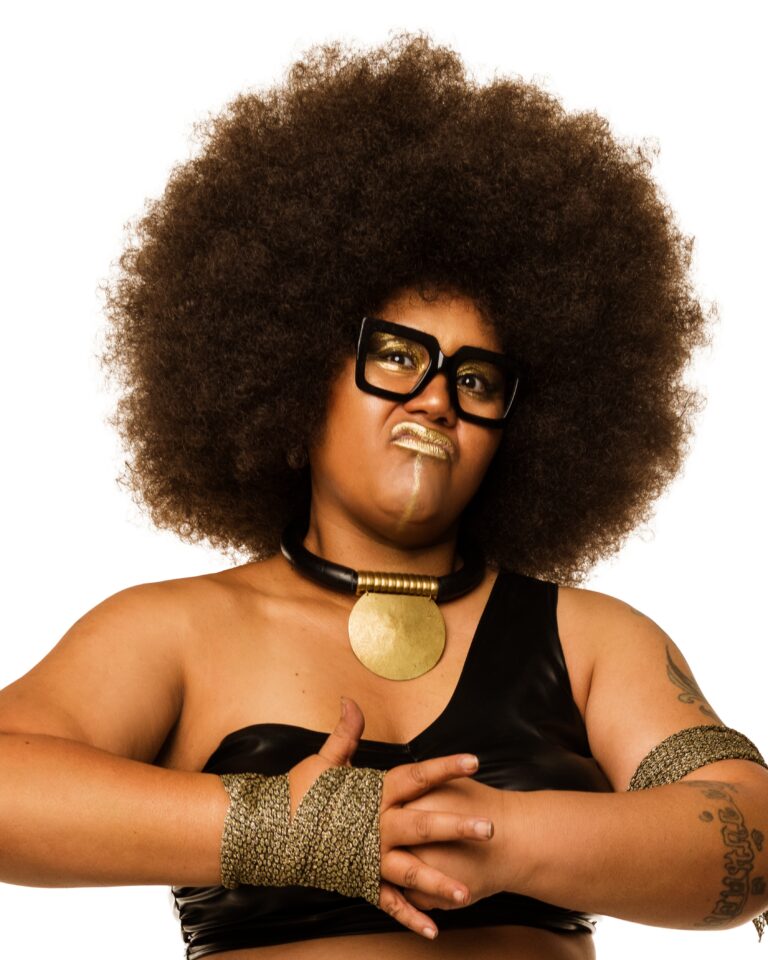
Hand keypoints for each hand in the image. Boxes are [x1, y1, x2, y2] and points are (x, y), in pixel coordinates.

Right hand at [287, 696, 495, 938]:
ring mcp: (369, 857)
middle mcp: (376, 826)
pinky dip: (410, 917)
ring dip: (440, 882)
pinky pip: (389, 902)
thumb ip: (346, 733)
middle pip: (423, 825)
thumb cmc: (297, 794)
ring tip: (467, 893)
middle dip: (458, 827)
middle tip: (489, 829)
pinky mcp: (360, 881)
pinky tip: (434, 931)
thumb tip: (350, 700)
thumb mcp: (324, 760)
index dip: (445, 768)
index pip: (415, 776)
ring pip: (410, 871)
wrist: (268, 834)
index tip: (473, 761)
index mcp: (373, 794)